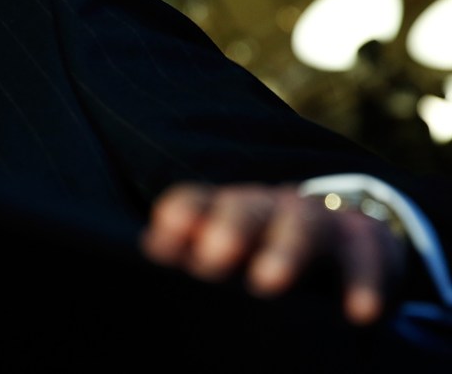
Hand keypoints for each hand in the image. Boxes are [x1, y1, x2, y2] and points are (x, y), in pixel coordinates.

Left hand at [139, 182, 406, 324]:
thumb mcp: (225, 260)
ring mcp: (317, 220)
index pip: (195, 202)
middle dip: (228, 228)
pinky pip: (365, 256)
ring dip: (285, 250)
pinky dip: (362, 283)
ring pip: (302, 223)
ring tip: (269, 281)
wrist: (343, 246)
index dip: (181, 214)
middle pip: (245, 207)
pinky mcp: (364, 242)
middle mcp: (267, 207)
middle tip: (212, 257)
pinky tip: (356, 314)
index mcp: (224, 211)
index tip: (163, 238)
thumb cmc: (262, 260)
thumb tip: (150, 257)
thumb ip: (188, 257)